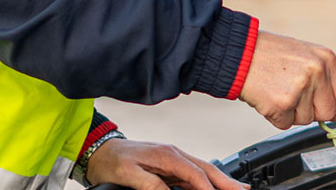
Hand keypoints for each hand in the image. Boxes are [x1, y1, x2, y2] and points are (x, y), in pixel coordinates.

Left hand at [85, 138, 247, 189]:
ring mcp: (173, 160)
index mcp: (168, 156)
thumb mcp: (129, 174)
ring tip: (236, 189)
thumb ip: (151, 184)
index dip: (210, 189)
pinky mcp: (168, 166)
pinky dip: (206, 181)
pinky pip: (192, 175)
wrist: (98, 150)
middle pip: (207, 169)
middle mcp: (174, 155)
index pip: (196, 175)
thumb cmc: (112, 160)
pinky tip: (212, 187)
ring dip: (220, 181)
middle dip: (227, 181)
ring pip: (203, 171)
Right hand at [238, 30, 335, 128]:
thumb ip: (323, 78)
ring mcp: (301, 87)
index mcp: (326, 59)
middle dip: (312, 113)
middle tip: (295, 98)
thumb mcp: (306, 56)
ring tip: (278, 90)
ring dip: (291, 113)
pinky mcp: (283, 103)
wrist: (240, 52)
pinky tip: (268, 97)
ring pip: (305, 120)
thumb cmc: (270, 55)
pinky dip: (275, 116)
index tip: (331, 114)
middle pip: (328, 113)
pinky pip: (285, 124)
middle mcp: (317, 71)